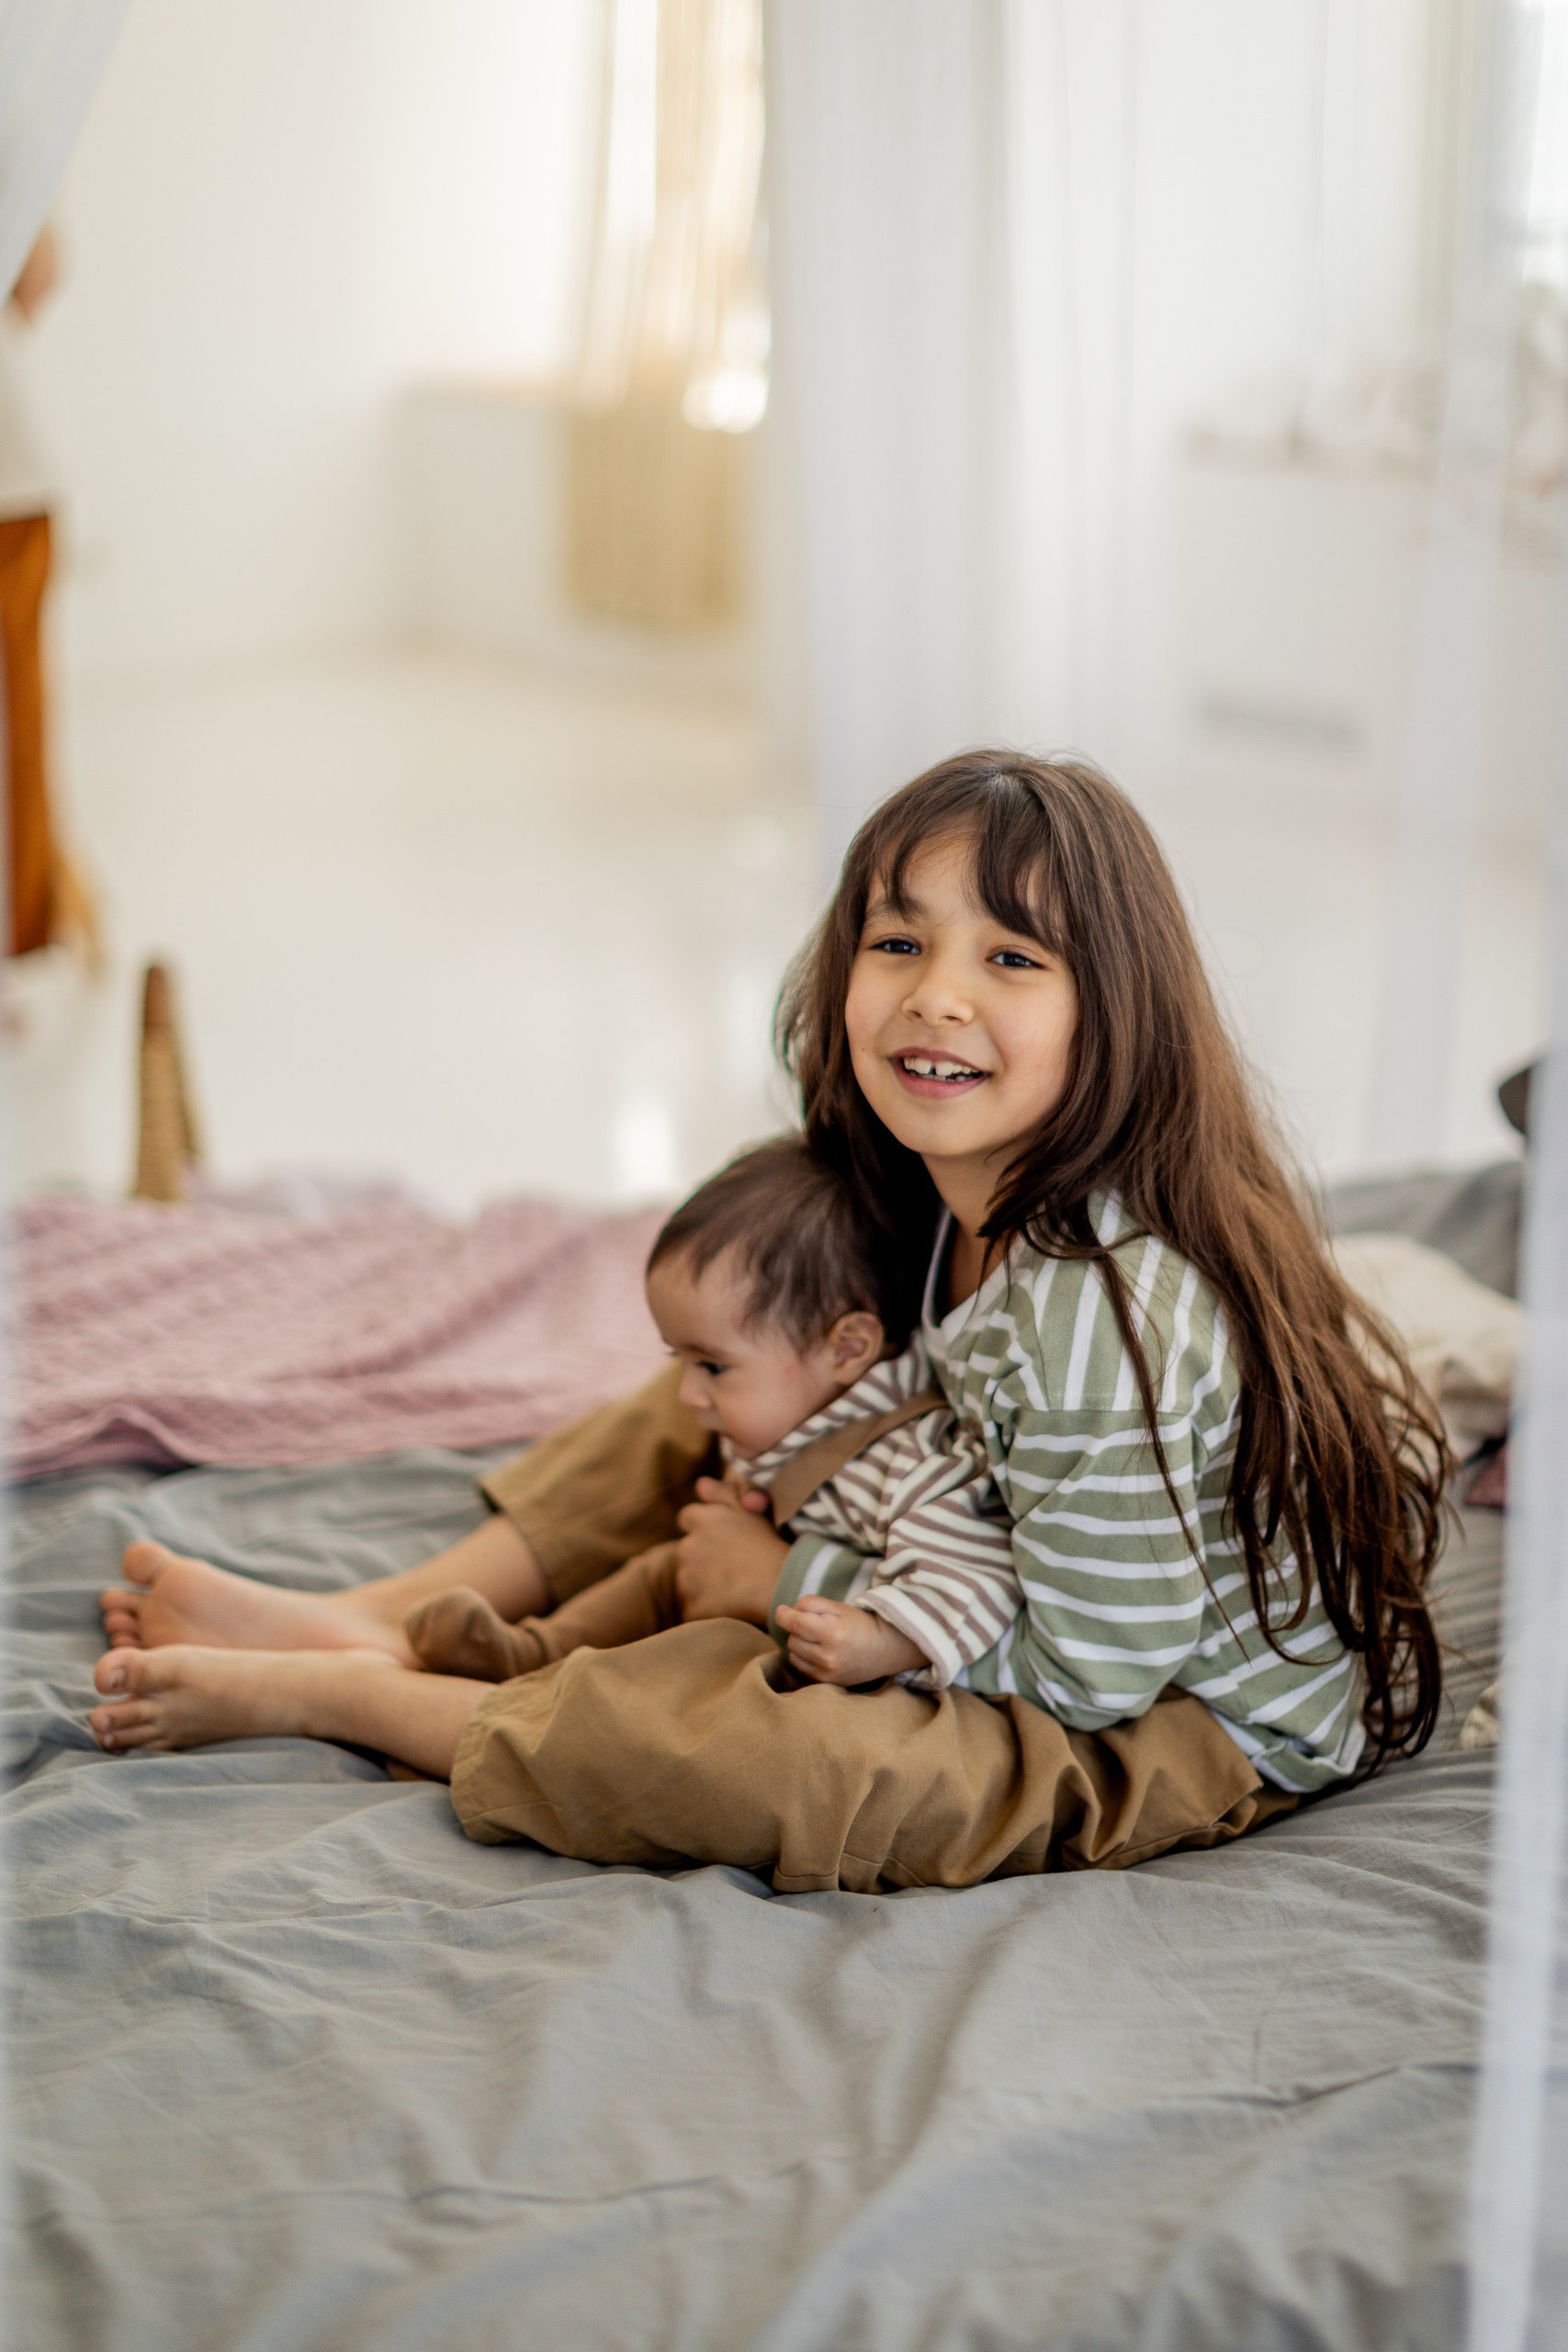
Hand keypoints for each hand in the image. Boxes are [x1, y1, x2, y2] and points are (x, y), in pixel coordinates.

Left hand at [675, 1477, 787, 1624]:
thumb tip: (700, 1484)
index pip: (687, 1518)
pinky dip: (706, 1610)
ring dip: (703, 1585)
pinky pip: (693, 1609)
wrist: (783, 1584)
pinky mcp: (692, 1606)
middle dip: (702, 1559)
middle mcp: (688, 1545)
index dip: (704, 1530)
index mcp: (701, 1520)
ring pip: (687, 1582)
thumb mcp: (752, 1512)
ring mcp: (687, 1578)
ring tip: (734, 1588)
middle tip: (733, 1567)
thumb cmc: (771, 1546)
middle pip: (686, 1552)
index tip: (724, 1542)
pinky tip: (730, 1608)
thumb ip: (723, 1494)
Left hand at [774, 1596, 928, 1686]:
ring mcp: (826, 1673)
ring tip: (818, 1640)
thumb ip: (811, 1604)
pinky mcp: (826, 1683)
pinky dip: (804, 1658)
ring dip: (800, 1645)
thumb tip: (787, 1612)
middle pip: (792, 1638)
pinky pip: (801, 1668)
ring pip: (793, 1654)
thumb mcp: (839, 1607)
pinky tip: (819, 1652)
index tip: (783, 1610)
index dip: (783, 1614)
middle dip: (798, 1629)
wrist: (884, 1649)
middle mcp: (827, 1656)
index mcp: (832, 1633)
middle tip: (815, 1625)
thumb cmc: (860, 1624)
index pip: (793, 1623)